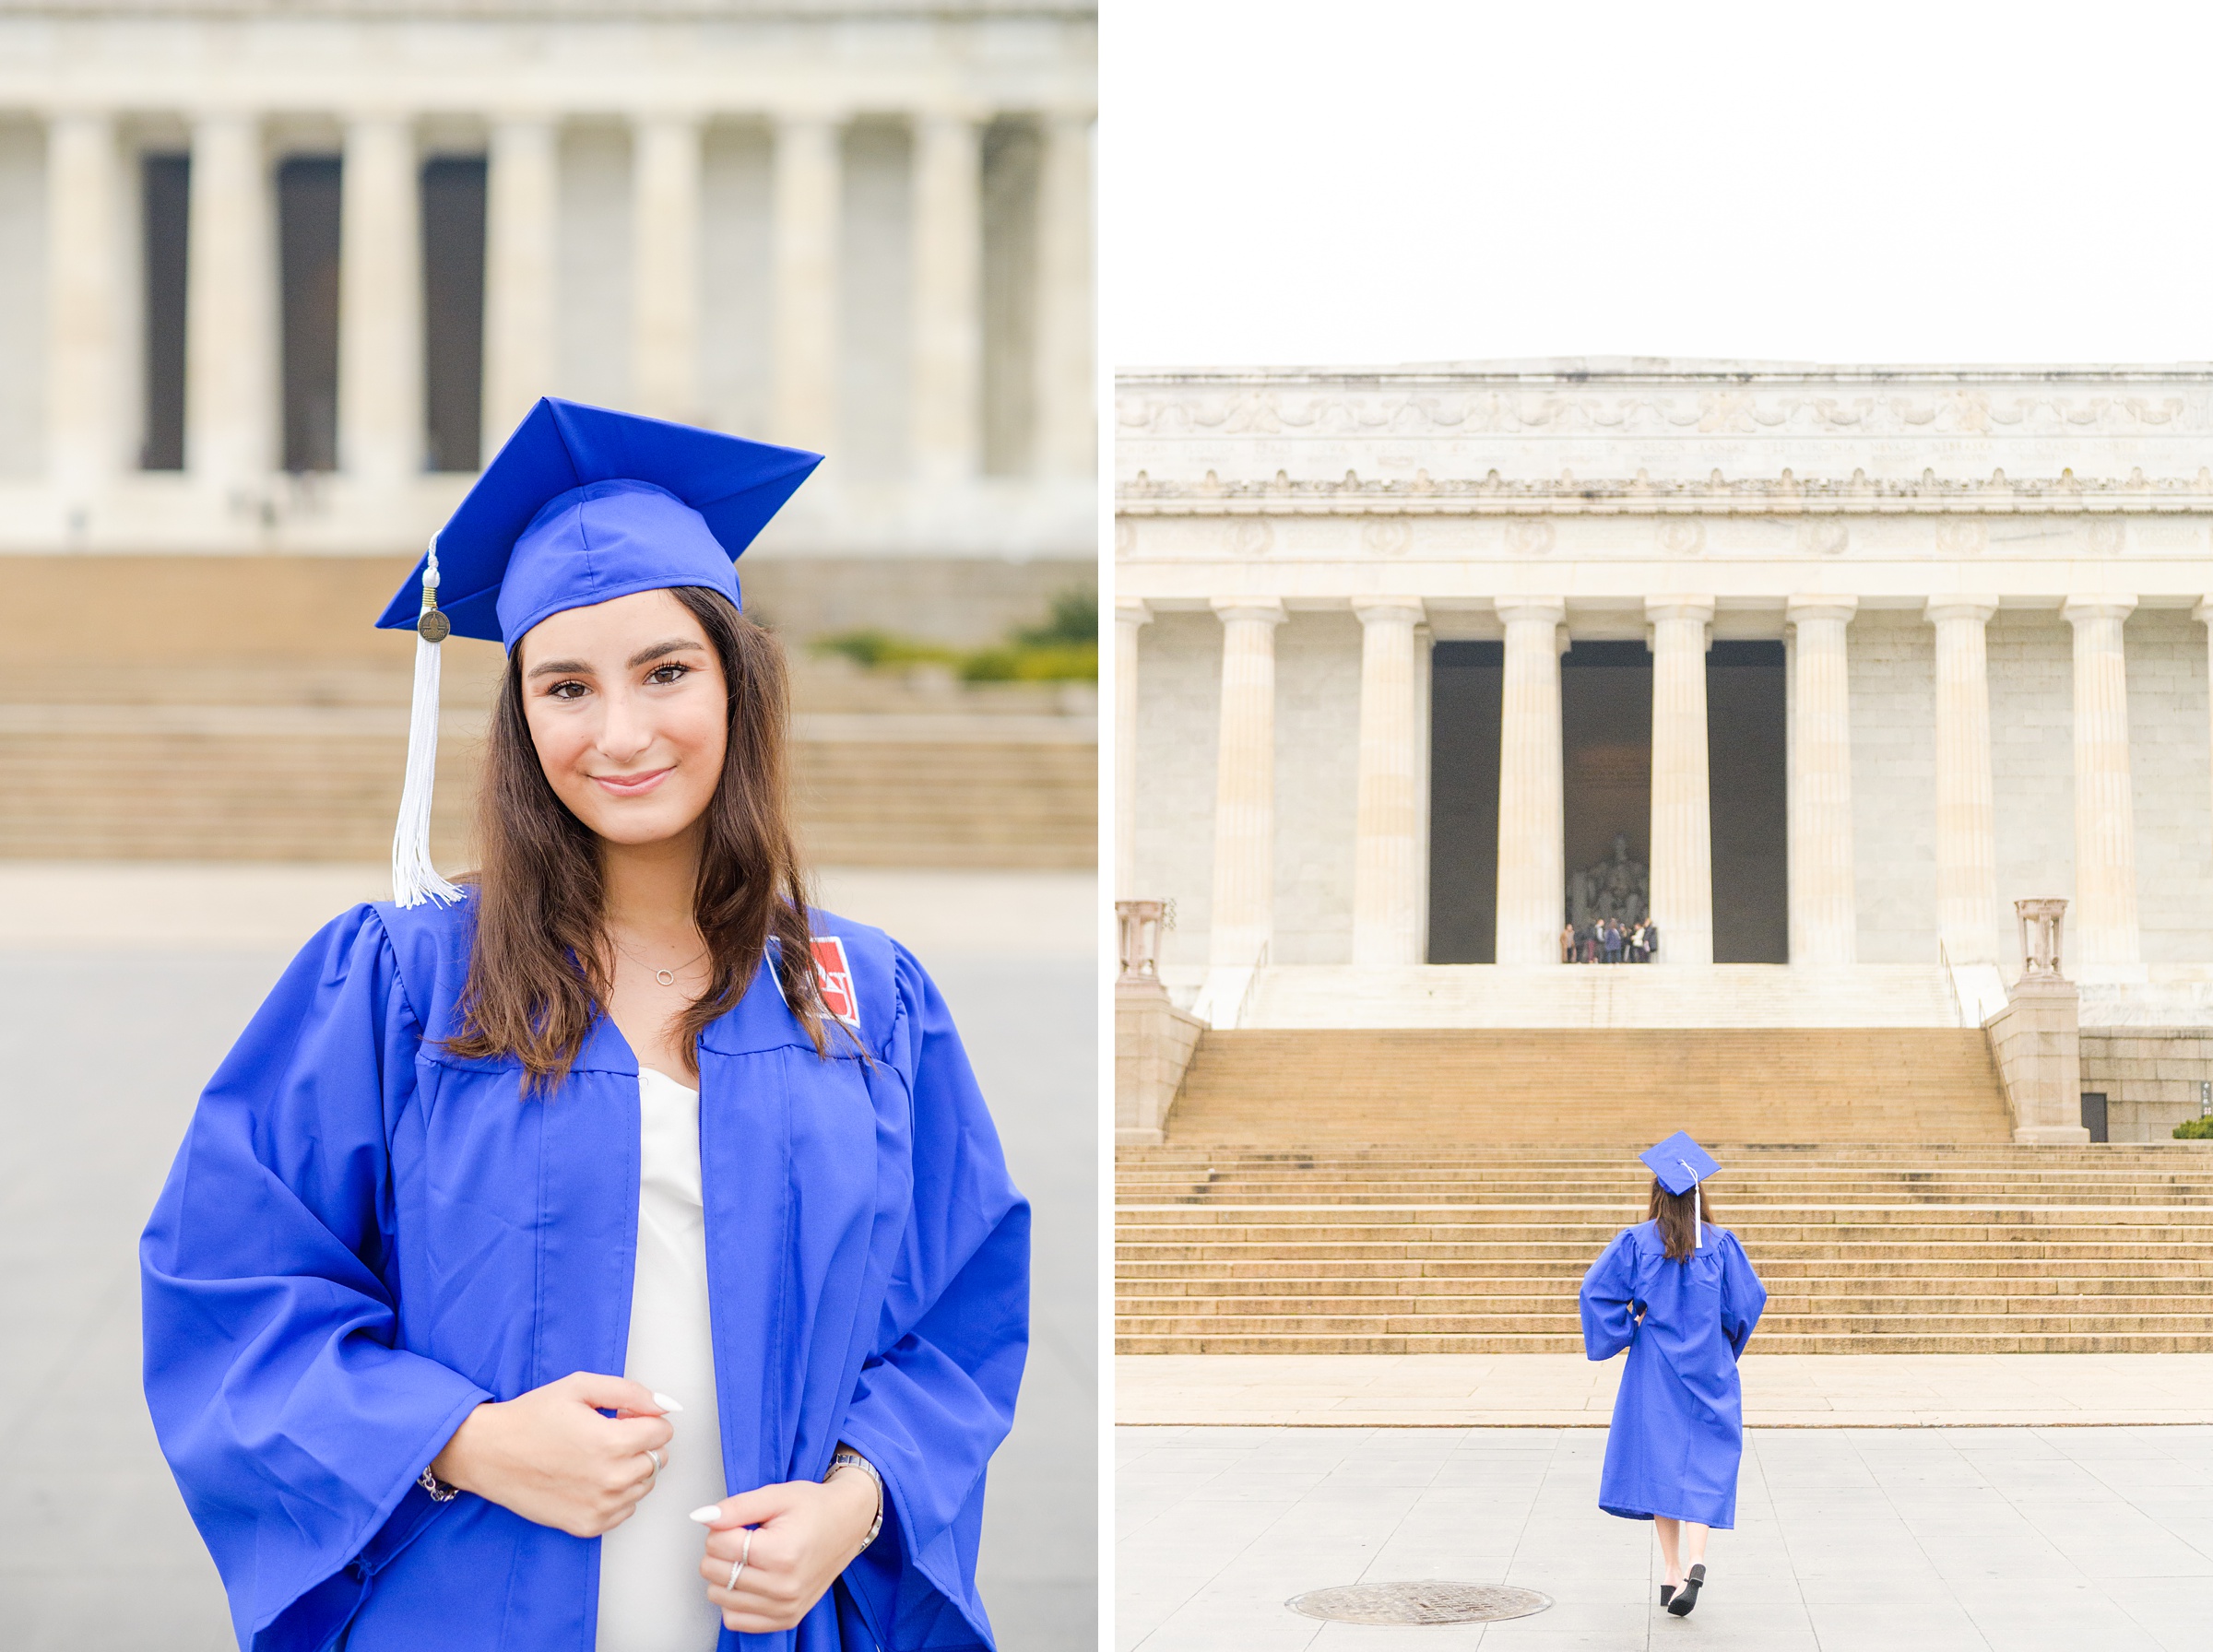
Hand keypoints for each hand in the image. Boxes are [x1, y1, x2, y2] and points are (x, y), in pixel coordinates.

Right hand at [430, 1372, 676, 1538]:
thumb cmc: (531, 1418)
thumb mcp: (580, 1387)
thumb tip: (664, 1405)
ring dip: (630, 1469)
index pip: (663, 1432)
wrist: (489, 1454)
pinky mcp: (588, 1526)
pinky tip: (590, 1478)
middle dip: (641, 1443)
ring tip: (596, 1456)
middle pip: (658, 1460)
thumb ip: (630, 1392)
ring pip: (644, 1485)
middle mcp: (611, 1480)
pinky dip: (616, 1494)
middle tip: (608, 1434)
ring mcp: (600, 1507)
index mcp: (612, 1442)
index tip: (624, 1416)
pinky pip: (625, 1509)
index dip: (646, 1418)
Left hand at [690, 1469, 880, 1632]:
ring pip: (719, 1597)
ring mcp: (785, 1607)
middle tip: (744, 1537)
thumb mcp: (777, 1495)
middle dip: (720, 1549)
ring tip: (749, 1557)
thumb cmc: (815, 1507)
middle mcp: (784, 1586)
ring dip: (724, 1574)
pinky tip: (750, 1580)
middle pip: (714, 1572)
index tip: (739, 1521)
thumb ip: (737, 1507)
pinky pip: (735, 1620)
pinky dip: (734, 1600)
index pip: (718, 1545)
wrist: (848, 1524)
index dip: (720, 1527)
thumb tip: (702, 1517)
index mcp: (782, 1553)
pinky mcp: (786, 1619)